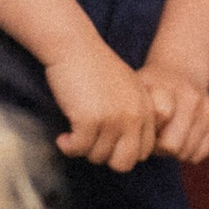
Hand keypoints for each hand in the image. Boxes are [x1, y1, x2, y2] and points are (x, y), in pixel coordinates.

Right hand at [46, 35, 156, 169]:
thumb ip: (132, 114)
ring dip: (82, 150)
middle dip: (104, 158)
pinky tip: (62, 138)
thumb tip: (122, 150)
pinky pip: (79, 149)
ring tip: (73, 134)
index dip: (121, 152)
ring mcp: (114, 119)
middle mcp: (134, 116)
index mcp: (146, 109)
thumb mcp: (126, 89)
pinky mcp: (90, 119)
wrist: (74, 46)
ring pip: (98, 157)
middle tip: (88, 144)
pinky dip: (68, 147)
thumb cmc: (94, 66)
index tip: (103, 142)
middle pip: (124, 163)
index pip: (143, 152)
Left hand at [143, 50, 208, 164]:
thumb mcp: (136, 93)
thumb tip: (132, 145)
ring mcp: (206, 109)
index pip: (161, 117)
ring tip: (166, 134)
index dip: (147, 132)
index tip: (141, 127)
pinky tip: (180, 136)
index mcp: (165, 88)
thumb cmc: (149, 90)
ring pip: (186, 154)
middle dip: (159, 148)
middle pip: (172, 147)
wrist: (180, 71)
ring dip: (173, 152)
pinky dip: (188, 152)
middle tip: (153, 137)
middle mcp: (190, 97)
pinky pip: (199, 155)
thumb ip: (133, 114)